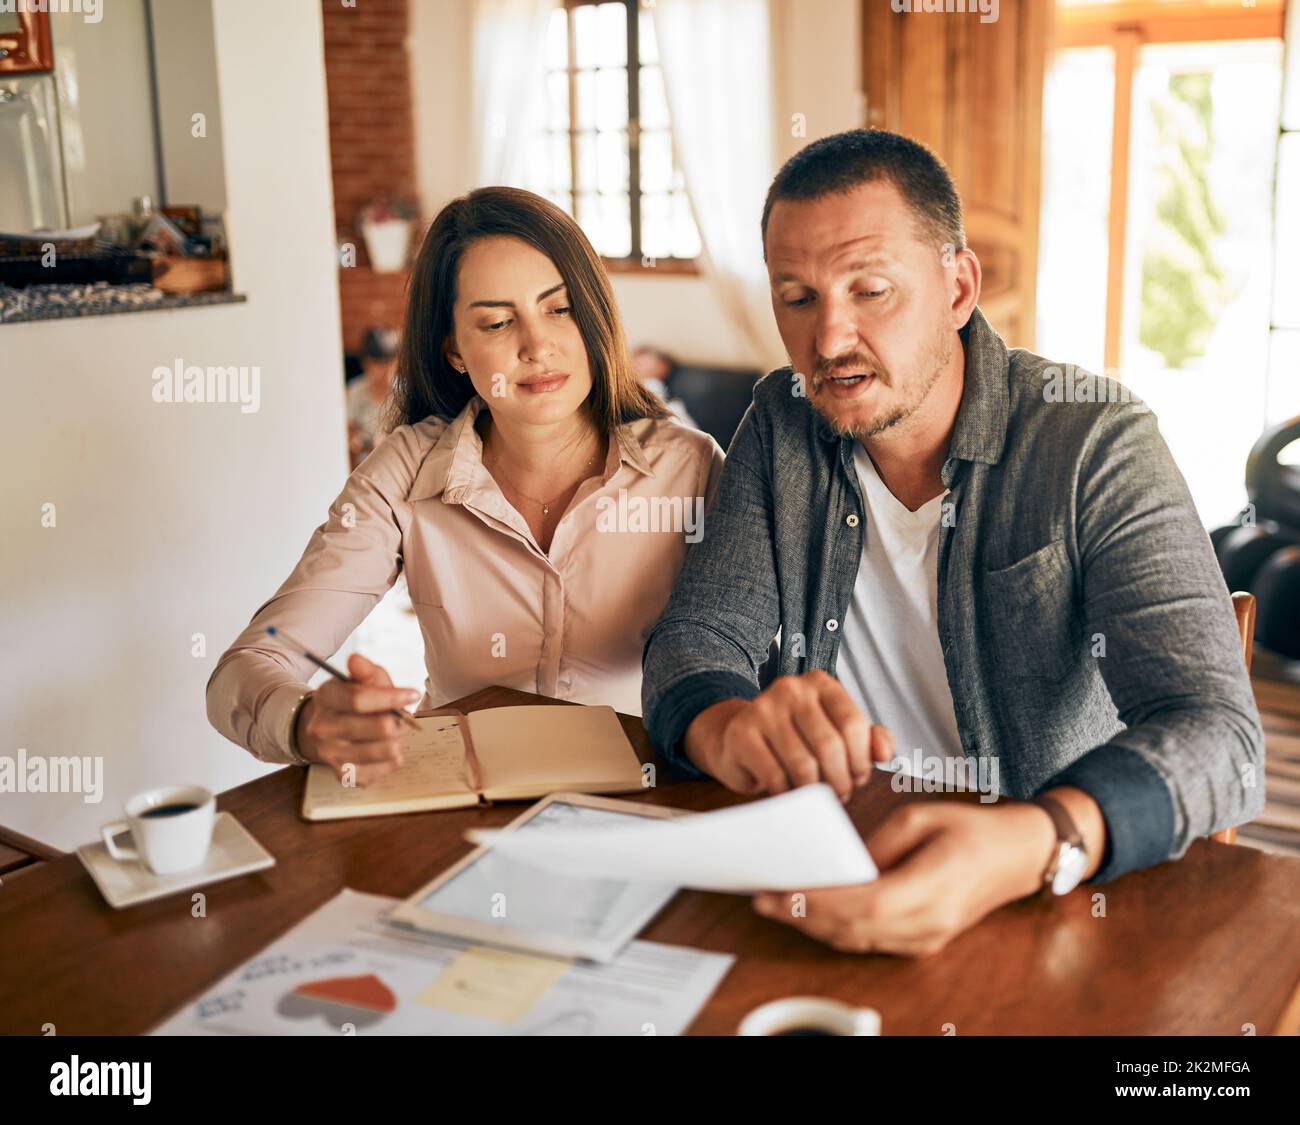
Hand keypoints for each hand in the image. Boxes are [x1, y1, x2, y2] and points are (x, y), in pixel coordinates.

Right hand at [295, 653, 420, 784]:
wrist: (327, 729)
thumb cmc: (352, 700)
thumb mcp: (360, 680)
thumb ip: (364, 670)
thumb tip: (355, 659)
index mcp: (326, 697)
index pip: (360, 700)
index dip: (392, 697)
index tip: (413, 694)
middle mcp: (322, 728)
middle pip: (379, 728)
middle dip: (400, 721)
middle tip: (403, 717)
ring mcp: (330, 754)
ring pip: (385, 749)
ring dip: (398, 740)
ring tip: (393, 732)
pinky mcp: (342, 775)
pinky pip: (383, 769)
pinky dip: (391, 759)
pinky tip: (386, 748)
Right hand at [682, 671, 894, 801]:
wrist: (739, 739)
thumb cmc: (796, 739)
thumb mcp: (836, 732)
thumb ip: (869, 739)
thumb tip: (884, 753)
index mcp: (820, 683)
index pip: (853, 724)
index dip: (861, 760)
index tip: (858, 778)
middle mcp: (791, 688)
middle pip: (829, 745)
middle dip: (841, 780)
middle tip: (840, 794)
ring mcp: (763, 708)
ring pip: (803, 764)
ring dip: (815, 791)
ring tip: (817, 797)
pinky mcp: (741, 733)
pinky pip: (775, 775)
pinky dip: (788, 793)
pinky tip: (790, 793)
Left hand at [752, 800, 1057, 955]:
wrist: (1019, 854)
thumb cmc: (973, 828)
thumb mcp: (920, 817)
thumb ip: (877, 846)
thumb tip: (842, 867)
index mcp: (933, 888)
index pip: (863, 906)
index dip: (818, 903)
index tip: (782, 891)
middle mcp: (930, 923)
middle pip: (854, 930)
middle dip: (803, 916)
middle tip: (762, 898)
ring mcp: (929, 938)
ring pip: (859, 941)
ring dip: (815, 926)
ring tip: (777, 905)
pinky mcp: (925, 941)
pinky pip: (872, 942)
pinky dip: (837, 930)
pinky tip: (812, 914)